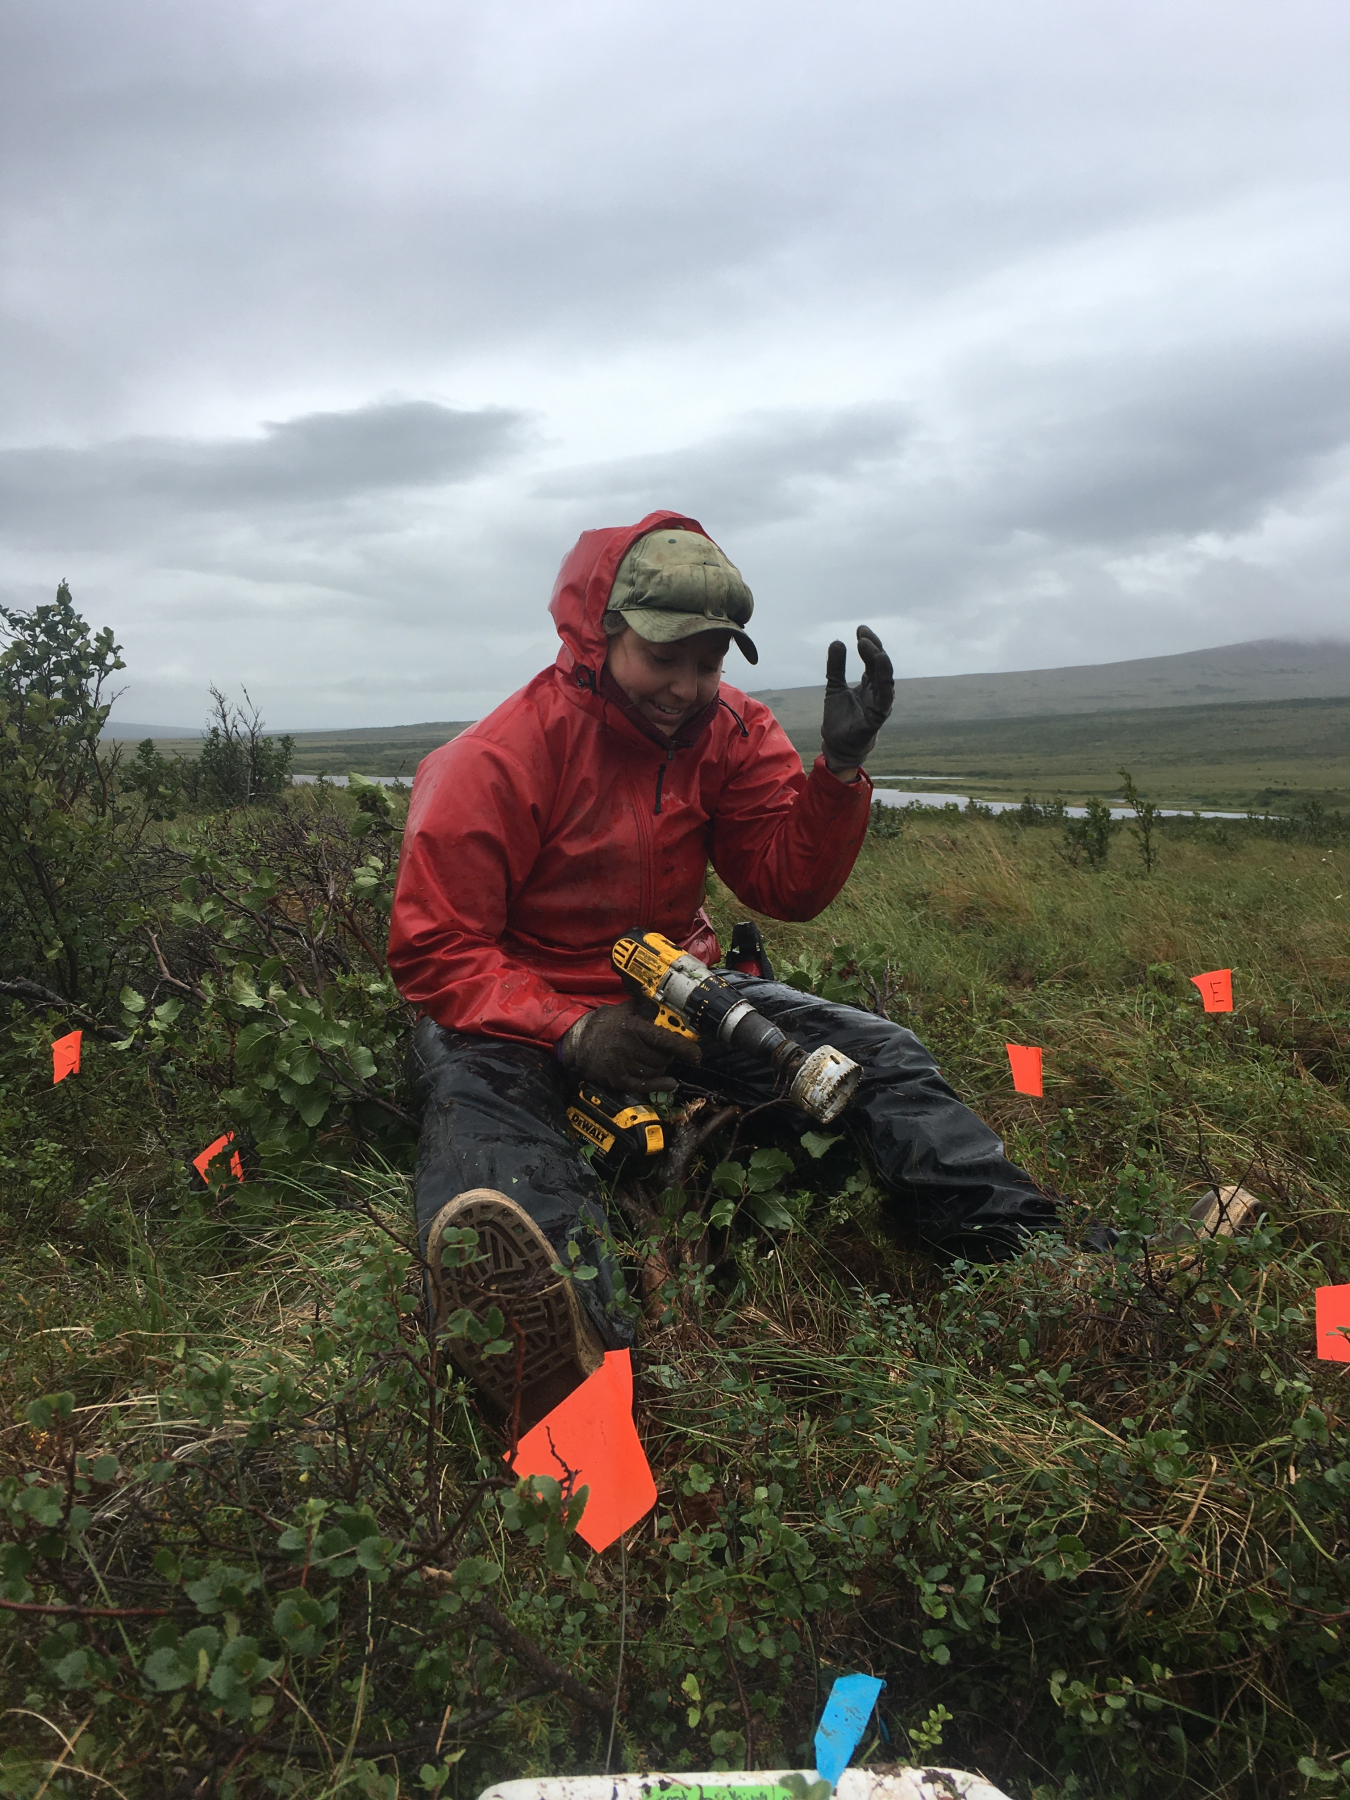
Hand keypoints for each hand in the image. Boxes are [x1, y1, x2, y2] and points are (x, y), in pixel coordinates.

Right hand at [558, 999, 701, 1091]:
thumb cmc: (602, 1024)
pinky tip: (670, 1082)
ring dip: (661, 1068)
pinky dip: (660, 1085)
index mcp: (632, 1028)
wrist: (576, 1041)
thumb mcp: (622, 1009)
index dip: (685, 1049)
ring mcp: (622, 1066)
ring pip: (655, 1072)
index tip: (697, 1054)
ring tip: (657, 1061)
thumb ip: (644, 1006)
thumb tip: (664, 1001)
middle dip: (669, 1056)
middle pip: (662, 1059)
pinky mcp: (617, 1080)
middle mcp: (628, 1048)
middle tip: (667, 1052)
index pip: (665, 1040)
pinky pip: (645, 1086)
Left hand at [821, 626, 893, 773]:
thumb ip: (836, 666)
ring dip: (880, 663)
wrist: (836, 743)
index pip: (873, 659)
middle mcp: (878, 690)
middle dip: (874, 649)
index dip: (869, 643)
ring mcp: (880, 703)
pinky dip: (885, 685)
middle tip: (862, 636)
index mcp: (870, 682)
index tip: (860, 629)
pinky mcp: (878, 716)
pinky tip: (879, 670)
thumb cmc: (839, 716)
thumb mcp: (834, 686)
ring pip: (887, 680)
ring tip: (873, 649)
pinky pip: (885, 699)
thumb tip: (837, 641)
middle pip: (882, 665)